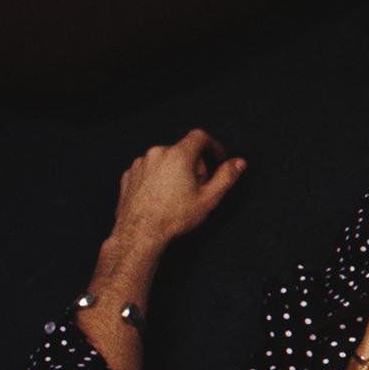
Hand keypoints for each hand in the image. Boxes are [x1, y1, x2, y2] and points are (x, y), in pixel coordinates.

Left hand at [108, 129, 245, 252]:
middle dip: (194, 164)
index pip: (200, 137)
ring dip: (175, 170)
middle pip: (183, 150)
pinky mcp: (130, 174)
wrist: (140, 232)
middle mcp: (157, 154)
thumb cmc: (173, 216)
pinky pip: (150, 169)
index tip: (217, 158)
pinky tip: (162, 196)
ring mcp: (140, 163)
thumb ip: (226, 176)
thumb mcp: (209, 197)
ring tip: (177, 195)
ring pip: (165, 160)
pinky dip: (158, 177)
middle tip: (198, 186)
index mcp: (178, 155)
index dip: (213, 146)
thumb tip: (238, 163)